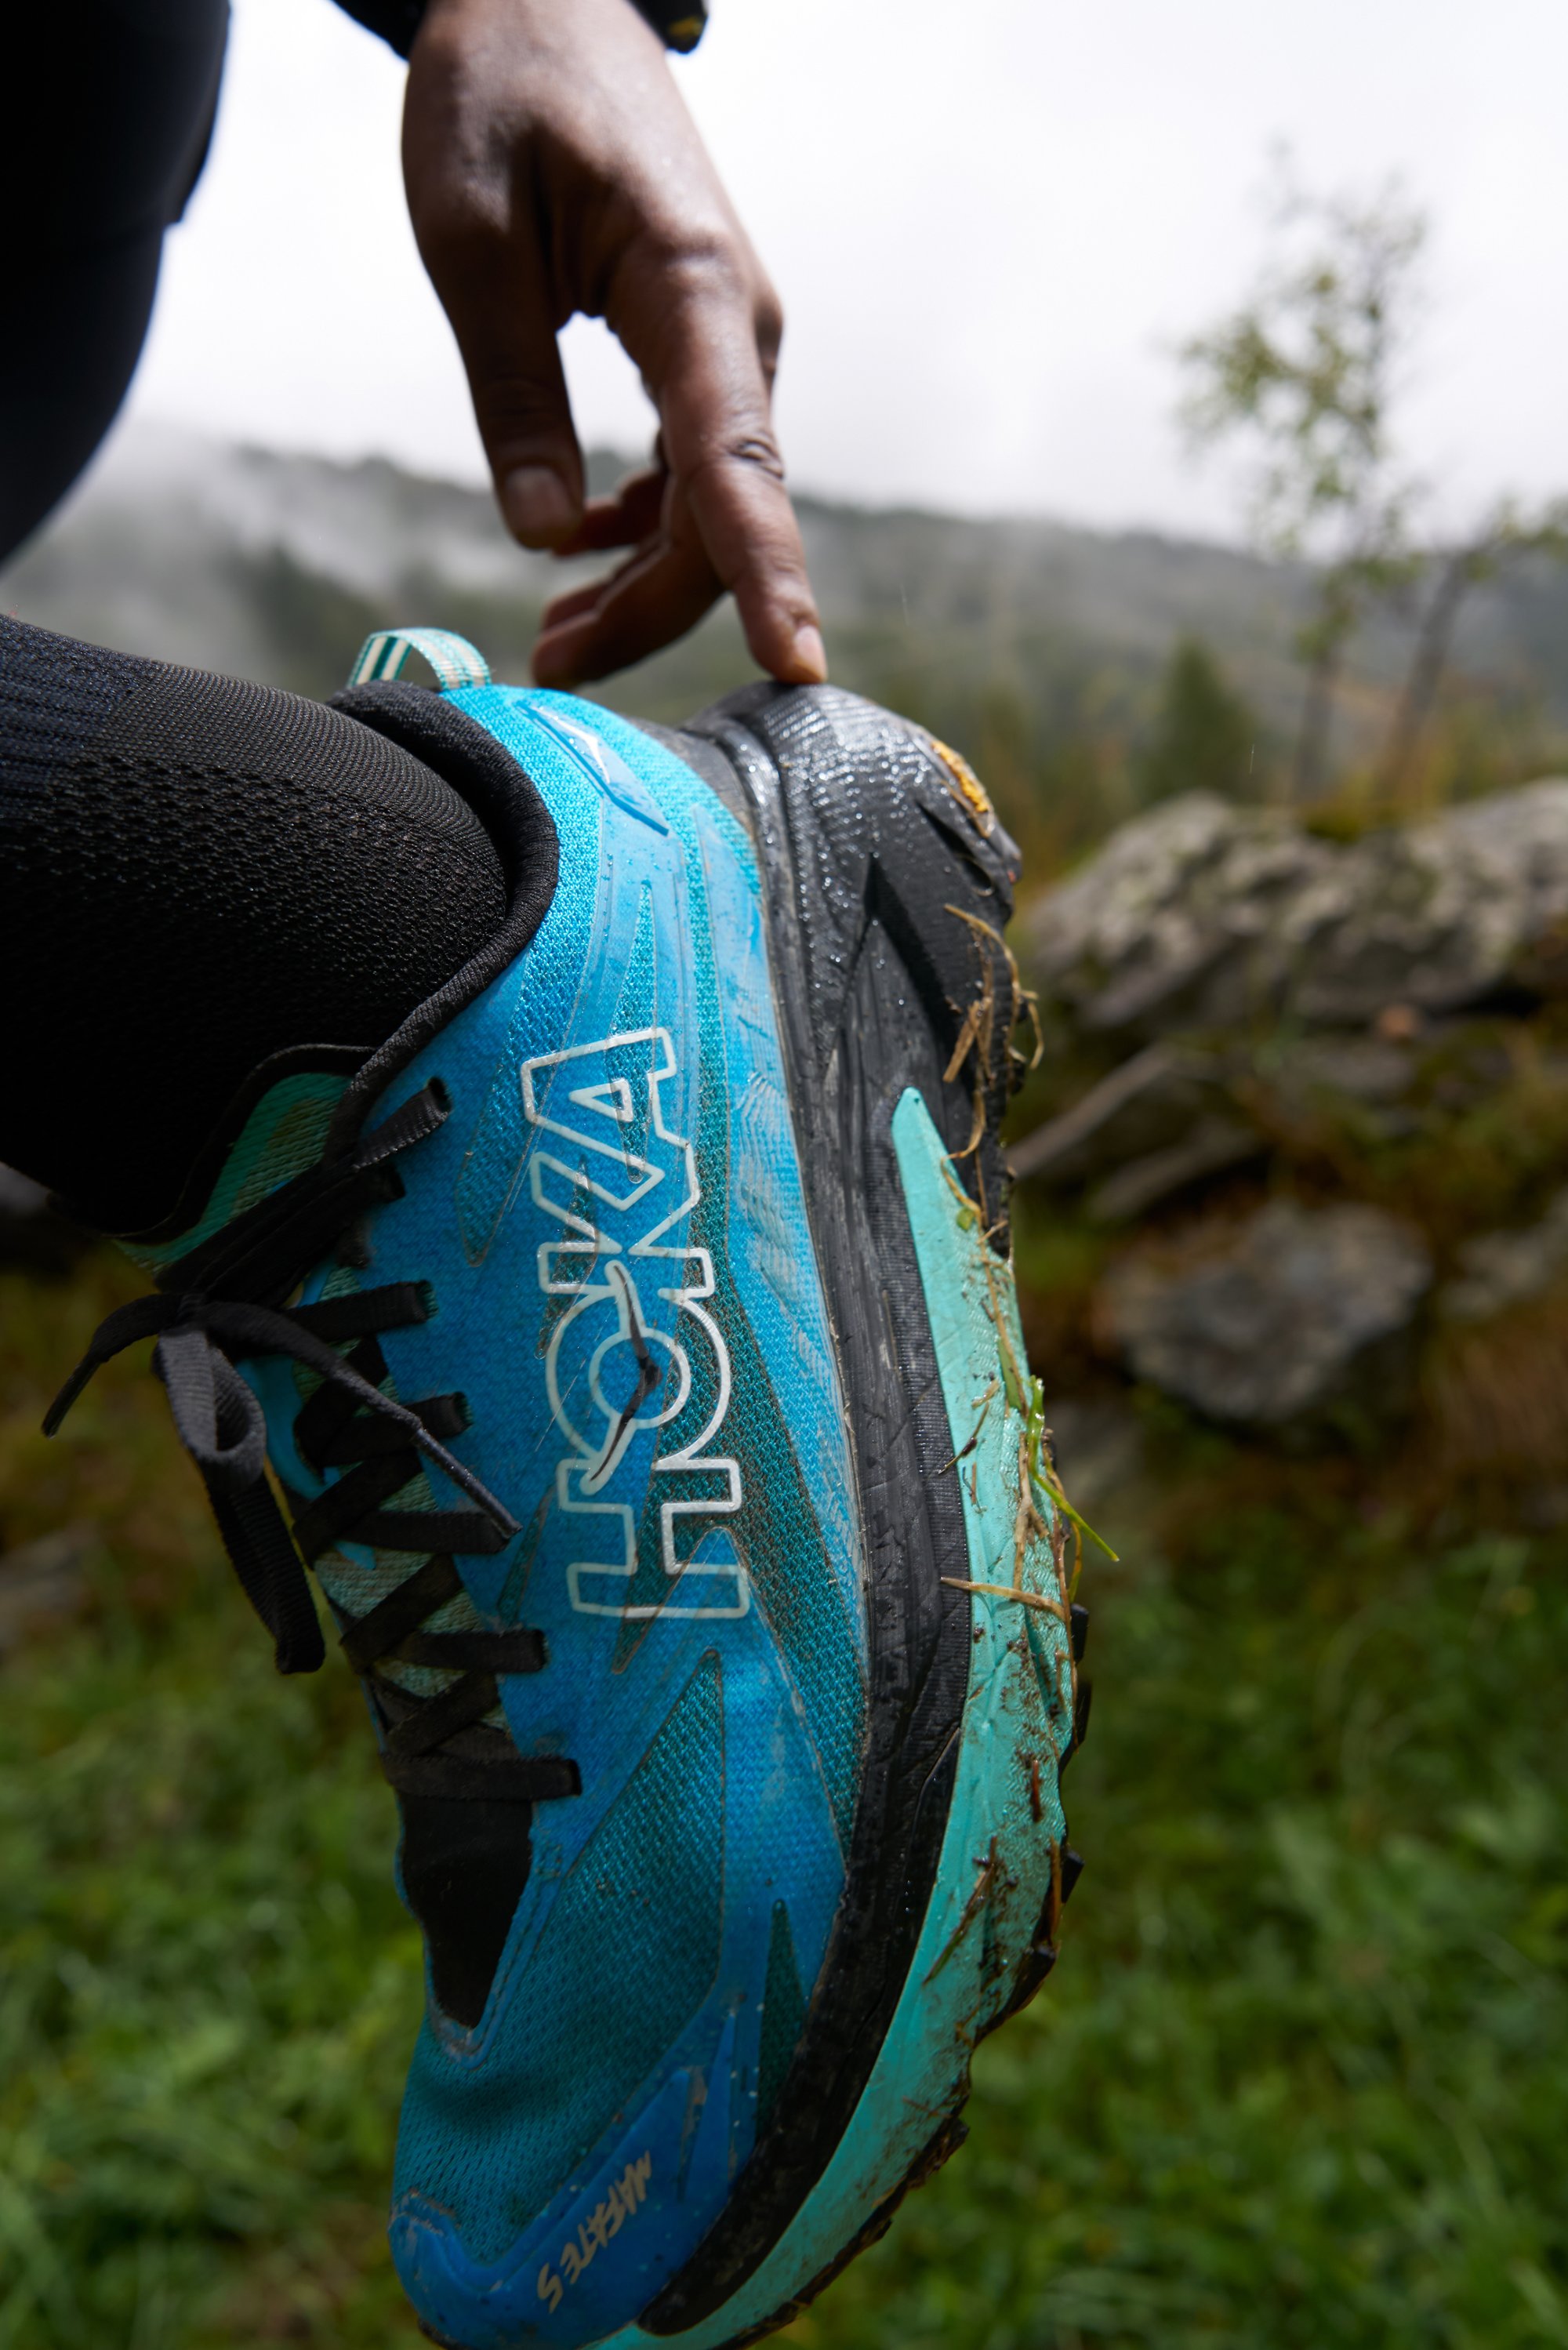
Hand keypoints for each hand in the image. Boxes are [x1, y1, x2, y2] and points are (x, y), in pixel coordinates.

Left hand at [403, 0, 825, 688]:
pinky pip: (693, 466)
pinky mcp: (702, 346)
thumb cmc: (500, 89)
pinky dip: (640, 526)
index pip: (737, 465)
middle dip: (647, 610)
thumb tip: (542, 537)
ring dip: (640, 582)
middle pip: (717, 515)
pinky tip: (577, 550)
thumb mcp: (471, 239)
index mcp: (689, 291)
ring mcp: (727, 341)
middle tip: (550, 673)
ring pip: (706, 503)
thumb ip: (511, 394)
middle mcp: (735, 329)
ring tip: (555, 642)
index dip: (765, 575)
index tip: (794, 663)